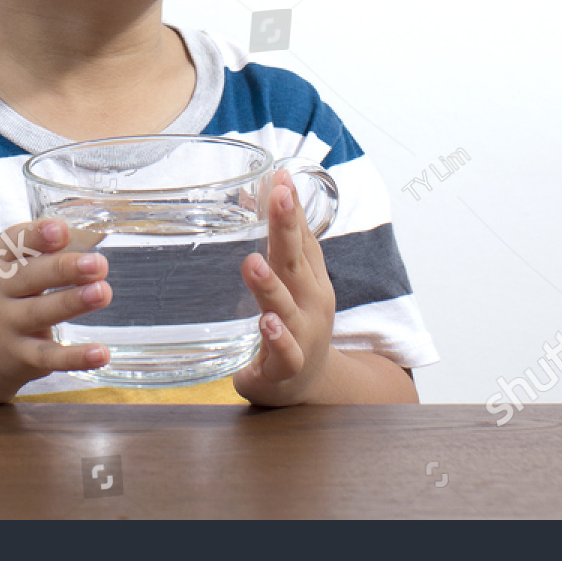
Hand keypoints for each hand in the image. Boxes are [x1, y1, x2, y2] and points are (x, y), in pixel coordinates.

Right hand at [0, 218, 113, 398]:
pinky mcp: (23, 358)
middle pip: (30, 276)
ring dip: (72, 302)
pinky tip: (101, 354)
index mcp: (2, 264)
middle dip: (64, 268)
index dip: (37, 235)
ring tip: (103, 293)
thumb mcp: (14, 273)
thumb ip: (48, 256)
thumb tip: (95, 244)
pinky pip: (50, 357)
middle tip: (97, 263)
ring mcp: (10, 326)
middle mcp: (1, 292)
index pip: (14, 243)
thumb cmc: (8, 301)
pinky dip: (75, 357)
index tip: (61, 230)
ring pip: (41, 313)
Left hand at [232, 167, 337, 406]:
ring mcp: (301, 334)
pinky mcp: (286, 366)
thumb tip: (251, 194)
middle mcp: (310, 301)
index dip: (292, 207)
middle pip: (296, 261)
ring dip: (270, 284)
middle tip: (277, 196)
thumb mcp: (290, 282)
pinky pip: (284, 352)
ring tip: (253, 263)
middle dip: (287, 227)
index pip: (302, 236)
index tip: (279, 175)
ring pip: (285, 306)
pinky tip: (266, 324)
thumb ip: (277, 244)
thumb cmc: (295, 325)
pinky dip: (277, 338)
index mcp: (309, 278)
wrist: (309, 385)